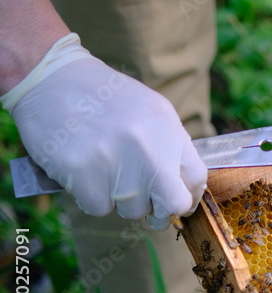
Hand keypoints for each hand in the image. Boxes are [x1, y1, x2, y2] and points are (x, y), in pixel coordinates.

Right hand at [3, 34, 206, 228]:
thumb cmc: (104, 97)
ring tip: (106, 169)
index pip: (196, 178)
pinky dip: (92, 197)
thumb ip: (170, 144)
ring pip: (132, 210)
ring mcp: (116, 164)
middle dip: (163, 213)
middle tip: (152, 211)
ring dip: (121, 199)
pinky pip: (99, 208)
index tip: (180, 201)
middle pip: (173, 204)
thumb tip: (183, 184)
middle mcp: (148, 149)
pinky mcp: (83, 175)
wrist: (52, 79)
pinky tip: (85, 172)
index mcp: (168, 130)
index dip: (190, 196)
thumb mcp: (151, 110)